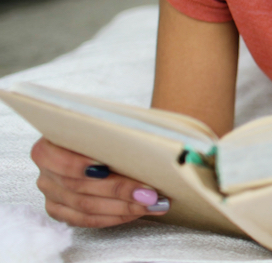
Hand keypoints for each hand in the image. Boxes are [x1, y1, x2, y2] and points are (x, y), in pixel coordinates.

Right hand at [31, 138, 168, 227]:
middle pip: (79, 187)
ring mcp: (52, 195)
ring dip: (122, 207)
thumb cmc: (103, 135)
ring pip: (85, 207)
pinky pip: (86, 220)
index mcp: (48, 148)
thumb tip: (144, 143)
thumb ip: (112, 134)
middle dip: (118, 190)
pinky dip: (115, 217)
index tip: (106, 168)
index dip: (79, 166)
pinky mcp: (60, 211)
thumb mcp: (103, 127)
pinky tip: (136, 211)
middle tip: (148, 192)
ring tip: (150, 204)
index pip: (59, 160)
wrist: (97, 147)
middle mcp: (46, 174)